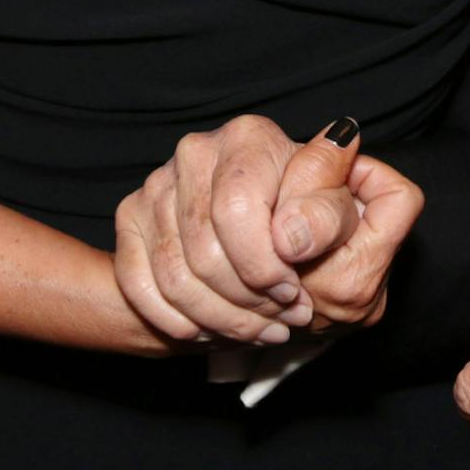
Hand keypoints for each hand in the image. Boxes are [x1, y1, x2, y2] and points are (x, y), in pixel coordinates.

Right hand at [111, 115, 421, 346]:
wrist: (272, 218)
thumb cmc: (308, 211)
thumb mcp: (339, 210)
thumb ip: (328, 216)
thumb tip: (292, 238)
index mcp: (249, 137)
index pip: (235, 211)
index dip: (263, 265)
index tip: (293, 292)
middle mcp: (196, 151)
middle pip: (203, 251)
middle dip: (247, 302)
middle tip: (282, 321)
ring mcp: (157, 183)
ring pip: (173, 276)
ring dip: (219, 319)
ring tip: (260, 331)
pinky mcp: (131, 216)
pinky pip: (140, 287)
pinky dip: (178, 322)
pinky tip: (215, 331)